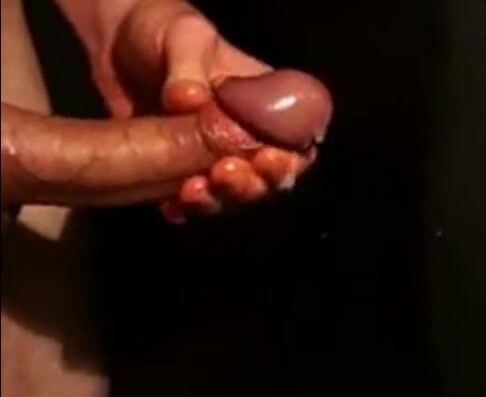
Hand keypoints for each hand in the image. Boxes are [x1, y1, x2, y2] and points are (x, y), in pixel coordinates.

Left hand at [80, 0, 328, 222]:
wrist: (120, 45)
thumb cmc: (165, 31)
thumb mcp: (183, 35)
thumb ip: (189, 66)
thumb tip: (189, 100)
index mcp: (267, 107)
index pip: (298, 144)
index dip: (290, 160)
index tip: (265, 158)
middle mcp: (249, 140)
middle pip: (270, 180)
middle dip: (252, 186)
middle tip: (225, 173)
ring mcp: (214, 161)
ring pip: (233, 197)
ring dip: (220, 200)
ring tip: (193, 189)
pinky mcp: (180, 177)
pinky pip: (190, 204)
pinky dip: (185, 210)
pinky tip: (171, 204)